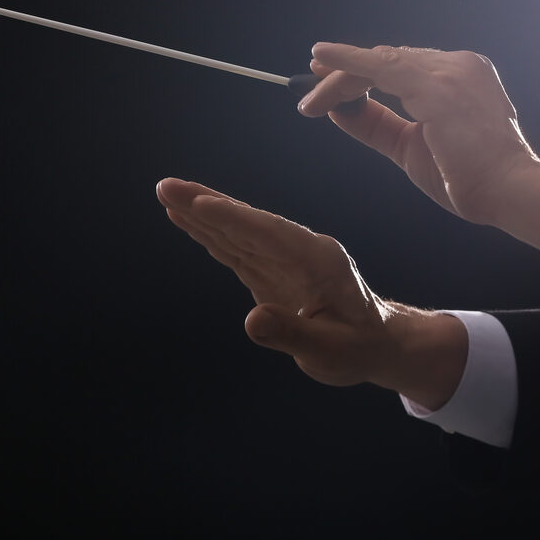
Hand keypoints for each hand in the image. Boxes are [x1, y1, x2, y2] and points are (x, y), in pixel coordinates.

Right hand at [156, 178, 464, 406]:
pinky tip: (185, 219)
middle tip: (166, 187)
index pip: (270, 234)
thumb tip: (252, 321)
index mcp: (319, 260)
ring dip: (200, 212)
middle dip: (206, 203)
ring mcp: (283, 255)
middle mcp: (299, 249)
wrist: (374, 341)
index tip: (201, 203)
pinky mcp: (269, 266)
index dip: (234, 219)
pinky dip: (208, 232)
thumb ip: (293, 335)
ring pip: (236, 229)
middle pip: (247, 222)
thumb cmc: (356, 348)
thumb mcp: (330, 353)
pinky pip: (234, 245)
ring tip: (166, 194)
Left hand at [298, 44, 536, 225]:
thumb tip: (340, 111)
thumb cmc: (468, 178)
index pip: (401, 67)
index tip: (329, 80)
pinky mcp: (435, 84)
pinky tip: (323, 60)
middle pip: (387, 61)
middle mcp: (458, 63)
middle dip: (345, 74)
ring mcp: (449, 70)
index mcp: (461, 75)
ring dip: (339, 79)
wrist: (508, 192)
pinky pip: (380, 66)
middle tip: (309, 87)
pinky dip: (348, 62)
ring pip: (379, 63)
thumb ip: (378, 125)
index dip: (362, 71)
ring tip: (309, 97)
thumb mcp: (411, 146)